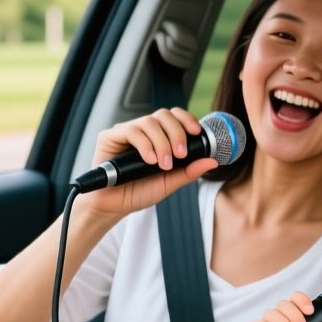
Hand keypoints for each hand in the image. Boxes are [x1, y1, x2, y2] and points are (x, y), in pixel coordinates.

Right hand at [79, 108, 219, 217]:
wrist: (114, 206)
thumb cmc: (139, 192)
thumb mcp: (169, 182)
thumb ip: (189, 171)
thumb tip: (212, 161)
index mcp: (158, 137)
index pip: (174, 117)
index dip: (187, 119)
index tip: (196, 132)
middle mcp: (142, 131)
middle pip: (164, 115)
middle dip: (176, 133)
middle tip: (180, 154)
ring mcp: (126, 132)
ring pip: (149, 122)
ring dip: (162, 143)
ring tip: (163, 164)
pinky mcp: (109, 137)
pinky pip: (131, 131)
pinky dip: (145, 145)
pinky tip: (149, 160)